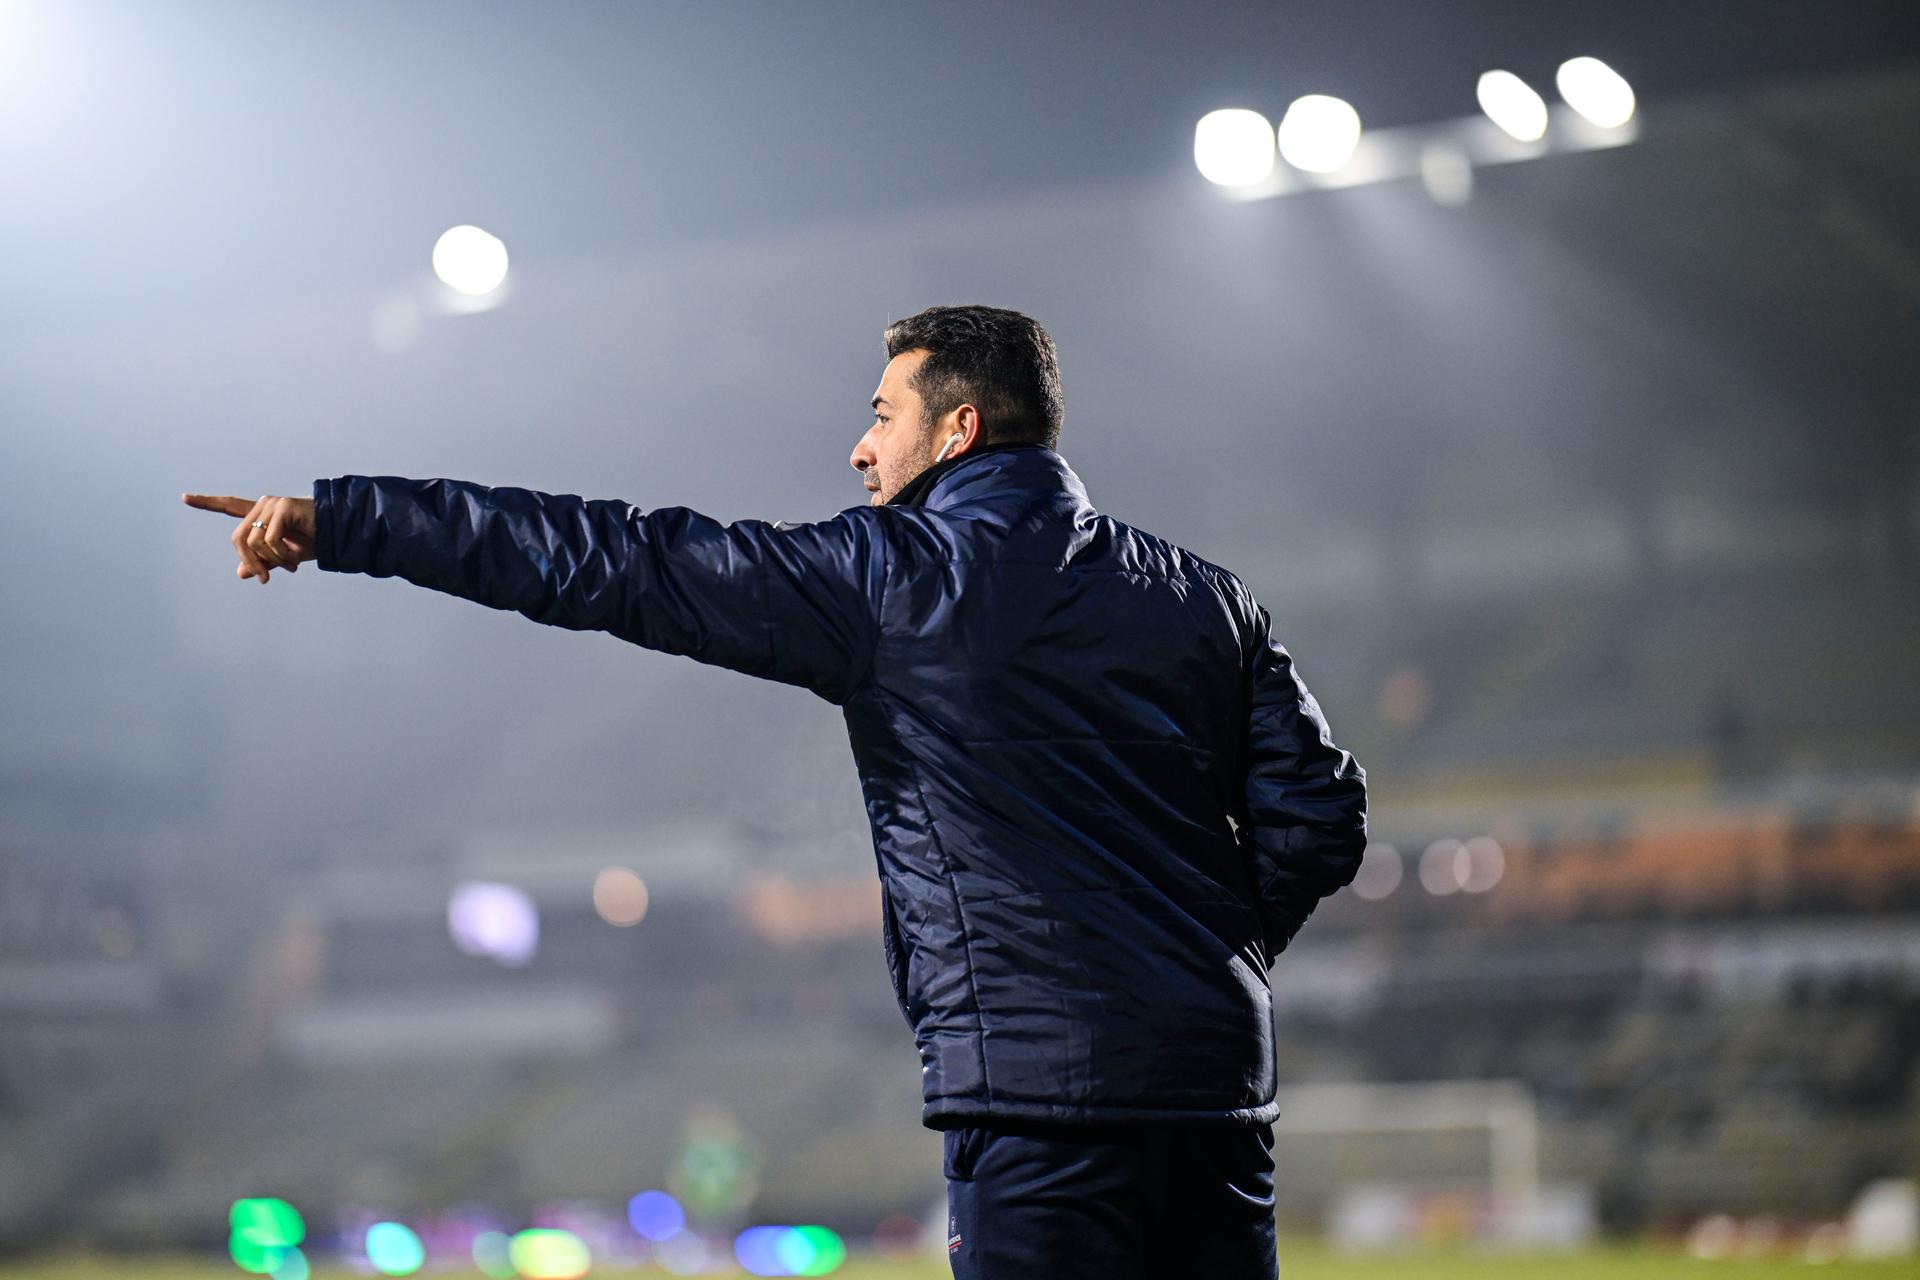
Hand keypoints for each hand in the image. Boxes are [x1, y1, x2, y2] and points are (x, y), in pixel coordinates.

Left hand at [182, 492, 316, 583]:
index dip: (206, 502)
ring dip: (271, 561)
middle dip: (250, 562)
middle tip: (265, 579)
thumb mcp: (284, 557)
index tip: (184, 497)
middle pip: (238, 538)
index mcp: (260, 514)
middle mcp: (263, 505)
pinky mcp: (282, 508)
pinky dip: (281, 555)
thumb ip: (262, 561)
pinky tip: (295, 560)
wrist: (337, 533)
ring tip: (291, 568)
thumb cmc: (314, 542)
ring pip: (253, 542)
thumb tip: (240, 573)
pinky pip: (269, 539)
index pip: (229, 506)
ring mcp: (272, 504)